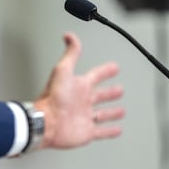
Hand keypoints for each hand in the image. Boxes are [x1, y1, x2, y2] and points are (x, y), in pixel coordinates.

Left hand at [33, 32, 123, 149]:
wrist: (47, 121)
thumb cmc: (53, 97)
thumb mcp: (63, 70)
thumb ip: (70, 54)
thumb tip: (70, 36)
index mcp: (78, 86)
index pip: (96, 76)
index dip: (105, 71)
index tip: (114, 67)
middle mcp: (82, 101)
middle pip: (100, 95)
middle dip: (110, 92)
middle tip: (120, 90)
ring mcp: (84, 117)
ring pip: (102, 114)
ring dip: (112, 113)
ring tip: (121, 111)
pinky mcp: (86, 132)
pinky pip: (102, 132)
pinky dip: (110, 131)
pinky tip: (117, 130)